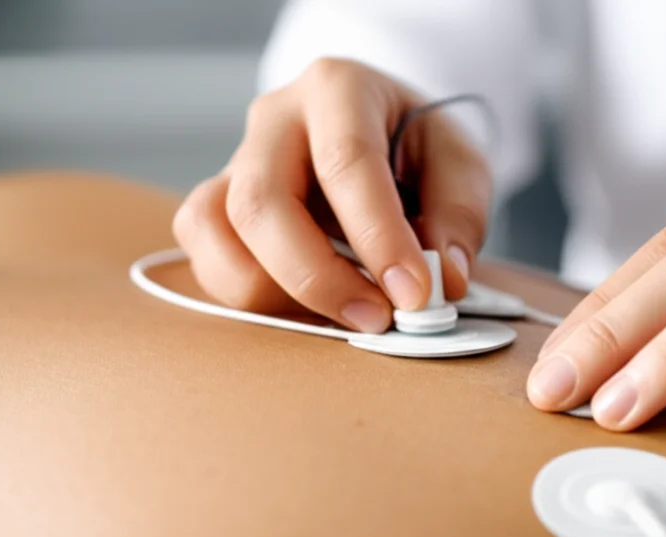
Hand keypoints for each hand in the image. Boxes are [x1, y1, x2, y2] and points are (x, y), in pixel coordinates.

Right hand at [172, 58, 490, 332]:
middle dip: (319, 277)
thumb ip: (457, 218)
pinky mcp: (218, 206)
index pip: (347, 162)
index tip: (414, 294)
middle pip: (263, 203)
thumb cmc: (418, 146)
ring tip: (343, 313)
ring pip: (215, 231)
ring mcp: (236, 162)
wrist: (381, 133)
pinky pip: (205, 253)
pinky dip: (247, 294)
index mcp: (339, 89)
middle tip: (377, 318)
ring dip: (276, 293)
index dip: (378, 237)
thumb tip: (440, 280)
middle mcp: (274, 119)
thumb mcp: (460, 165)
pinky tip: (304, 305)